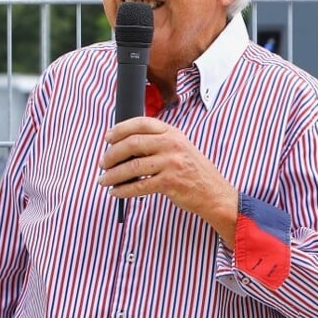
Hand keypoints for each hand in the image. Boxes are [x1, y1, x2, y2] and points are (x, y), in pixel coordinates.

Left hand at [99, 117, 237, 227]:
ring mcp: (171, 164)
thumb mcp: (180, 148)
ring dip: (113, 175)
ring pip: (132, 167)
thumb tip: (123, 146)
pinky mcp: (170, 183)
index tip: (107, 138)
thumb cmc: (194, 171)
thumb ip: (157, 143)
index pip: (141, 123)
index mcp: (173, 133)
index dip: (120, 129)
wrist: (214, 193)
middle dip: (111, 154)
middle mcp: (172, 145)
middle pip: (132, 144)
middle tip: (102, 163)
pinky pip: (139, 186)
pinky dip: (123, 191)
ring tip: (104, 180)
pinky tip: (116, 192)